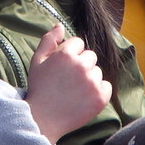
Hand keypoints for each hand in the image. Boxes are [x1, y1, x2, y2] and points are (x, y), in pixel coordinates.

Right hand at [25, 24, 111, 143]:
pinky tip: (85, 96)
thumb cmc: (39, 88)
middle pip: (90, 56)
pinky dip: (98, 90)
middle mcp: (81, 66)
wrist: (43, 118)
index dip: (70, 53)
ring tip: (75, 89)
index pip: (78, 43)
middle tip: (69, 78)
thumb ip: (48, 40)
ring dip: (89, 77)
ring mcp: (92, 82)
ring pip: (97, 71)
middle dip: (81, 63)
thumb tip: (60, 26)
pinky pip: (106, 86)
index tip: (63, 66)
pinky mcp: (101, 97)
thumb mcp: (37, 60)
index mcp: (66, 54)